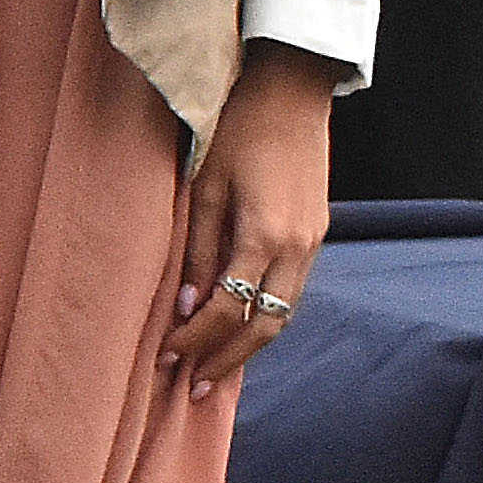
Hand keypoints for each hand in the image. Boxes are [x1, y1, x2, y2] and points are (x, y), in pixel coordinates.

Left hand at [165, 43, 337, 405]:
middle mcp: (298, 248)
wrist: (291, 93)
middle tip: (191, 389)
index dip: (196, 341)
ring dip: (248, 346)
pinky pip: (292, 293)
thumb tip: (188, 309)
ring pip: (284, 316)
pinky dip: (266, 319)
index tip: (165, 359)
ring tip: (213, 370)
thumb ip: (196, 251)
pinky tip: (240, 329)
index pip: (228, 310)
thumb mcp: (203, 189)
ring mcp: (314, 243)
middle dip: (226, 361)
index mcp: (265, 236)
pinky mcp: (317, 235)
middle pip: (265, 328)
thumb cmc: (236, 131)